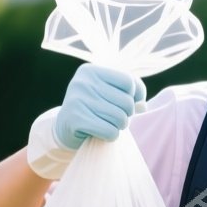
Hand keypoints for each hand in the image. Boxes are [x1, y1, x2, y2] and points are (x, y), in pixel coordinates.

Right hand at [25, 64, 146, 178]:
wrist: (65, 128)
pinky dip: (111, 136)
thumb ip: (131, 93)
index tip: (124, 103)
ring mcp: (77, 100)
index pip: (129, 82)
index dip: (134, 96)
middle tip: (114, 117)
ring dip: (119, 126)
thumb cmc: (94, 108)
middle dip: (126, 115)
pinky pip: (110, 132)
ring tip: (108, 124)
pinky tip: (101, 133)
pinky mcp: (75, 119)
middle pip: (127, 102)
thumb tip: (142, 106)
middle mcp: (83, 82)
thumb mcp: (110, 93)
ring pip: (120, 119)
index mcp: (91, 71)